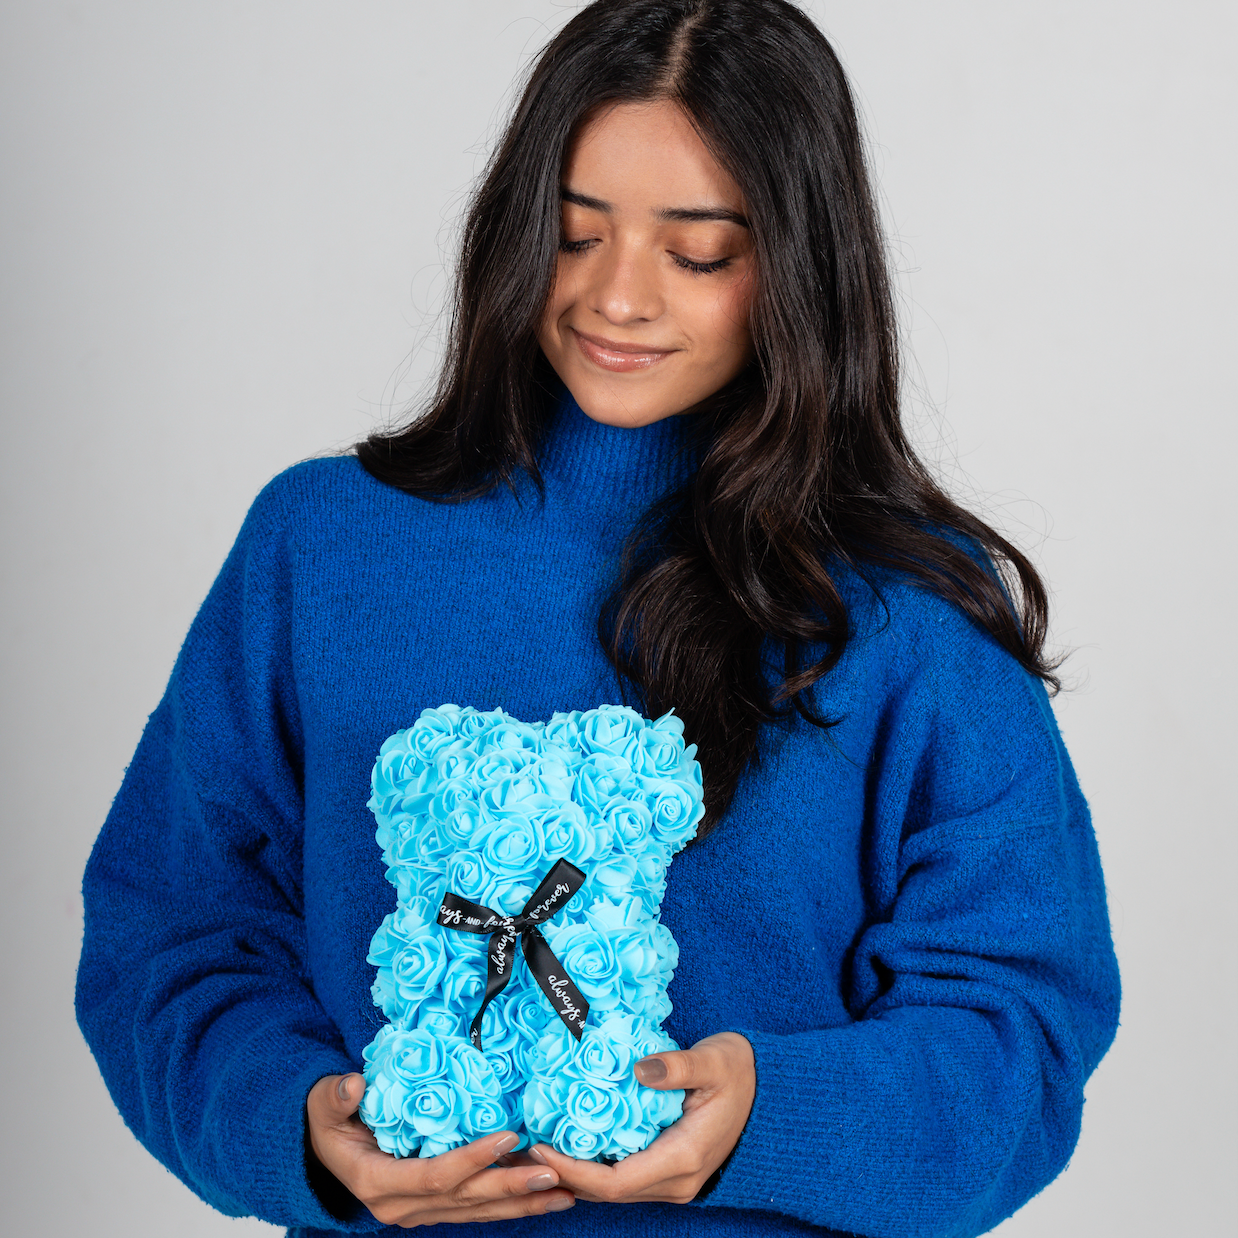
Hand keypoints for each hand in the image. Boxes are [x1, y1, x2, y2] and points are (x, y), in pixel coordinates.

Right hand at [306, 1073, 574, 1226]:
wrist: (321, 1149)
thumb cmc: (326, 1120)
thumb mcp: (323, 1104)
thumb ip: (336, 1097)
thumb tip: (352, 1085)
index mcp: (377, 1182)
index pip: (435, 1175)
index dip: (472, 1160)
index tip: (508, 1137)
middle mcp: (402, 1206)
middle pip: (466, 1199)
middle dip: (512, 1188)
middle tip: (555, 1173)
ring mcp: (419, 1211)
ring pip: (478, 1210)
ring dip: (522, 1203)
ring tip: (565, 1192)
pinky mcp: (434, 1207)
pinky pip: (477, 1208)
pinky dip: (510, 1203)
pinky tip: (543, 1197)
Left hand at [528, 1031, 754, 1204]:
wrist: (770, 1093)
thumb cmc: (742, 1072)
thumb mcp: (714, 1061)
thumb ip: (677, 1066)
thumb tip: (640, 1068)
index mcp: (683, 1159)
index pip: (615, 1183)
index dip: (573, 1171)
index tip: (540, 1148)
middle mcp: (676, 1181)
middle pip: (607, 1193)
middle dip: (564, 1174)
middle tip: (525, 1149)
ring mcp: (674, 1180)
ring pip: (613, 1189)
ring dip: (576, 1173)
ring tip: (538, 1147)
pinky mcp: (669, 1170)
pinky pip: (624, 1177)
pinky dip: (594, 1166)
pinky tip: (571, 1144)